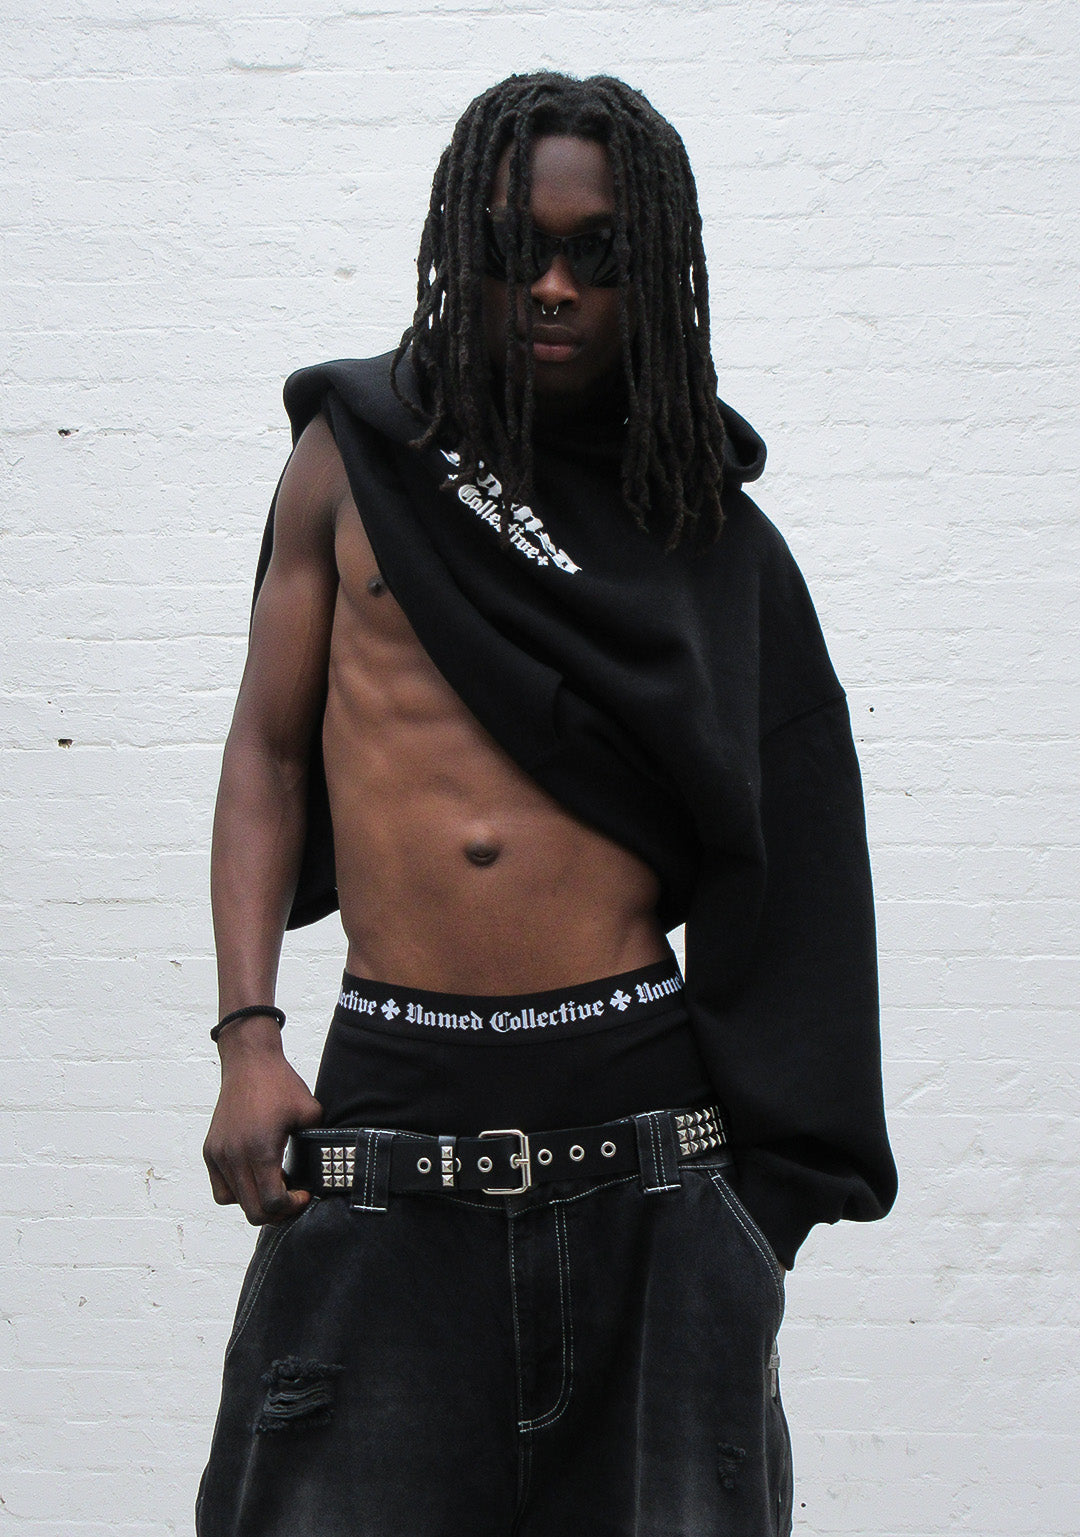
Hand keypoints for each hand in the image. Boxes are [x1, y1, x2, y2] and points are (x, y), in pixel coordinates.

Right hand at [203, 1029, 322, 1224]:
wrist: (249, 1062)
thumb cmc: (279, 1084)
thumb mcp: (310, 1112)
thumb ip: (315, 1143)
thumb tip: (324, 1165)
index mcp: (260, 1149)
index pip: (272, 1202)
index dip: (292, 1206)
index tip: (304, 1194)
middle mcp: (235, 1156)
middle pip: (253, 1211)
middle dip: (277, 1212)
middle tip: (292, 1198)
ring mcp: (219, 1155)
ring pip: (235, 1202)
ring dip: (256, 1201)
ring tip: (273, 1185)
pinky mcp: (211, 1151)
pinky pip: (221, 1189)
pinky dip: (237, 1192)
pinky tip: (255, 1177)